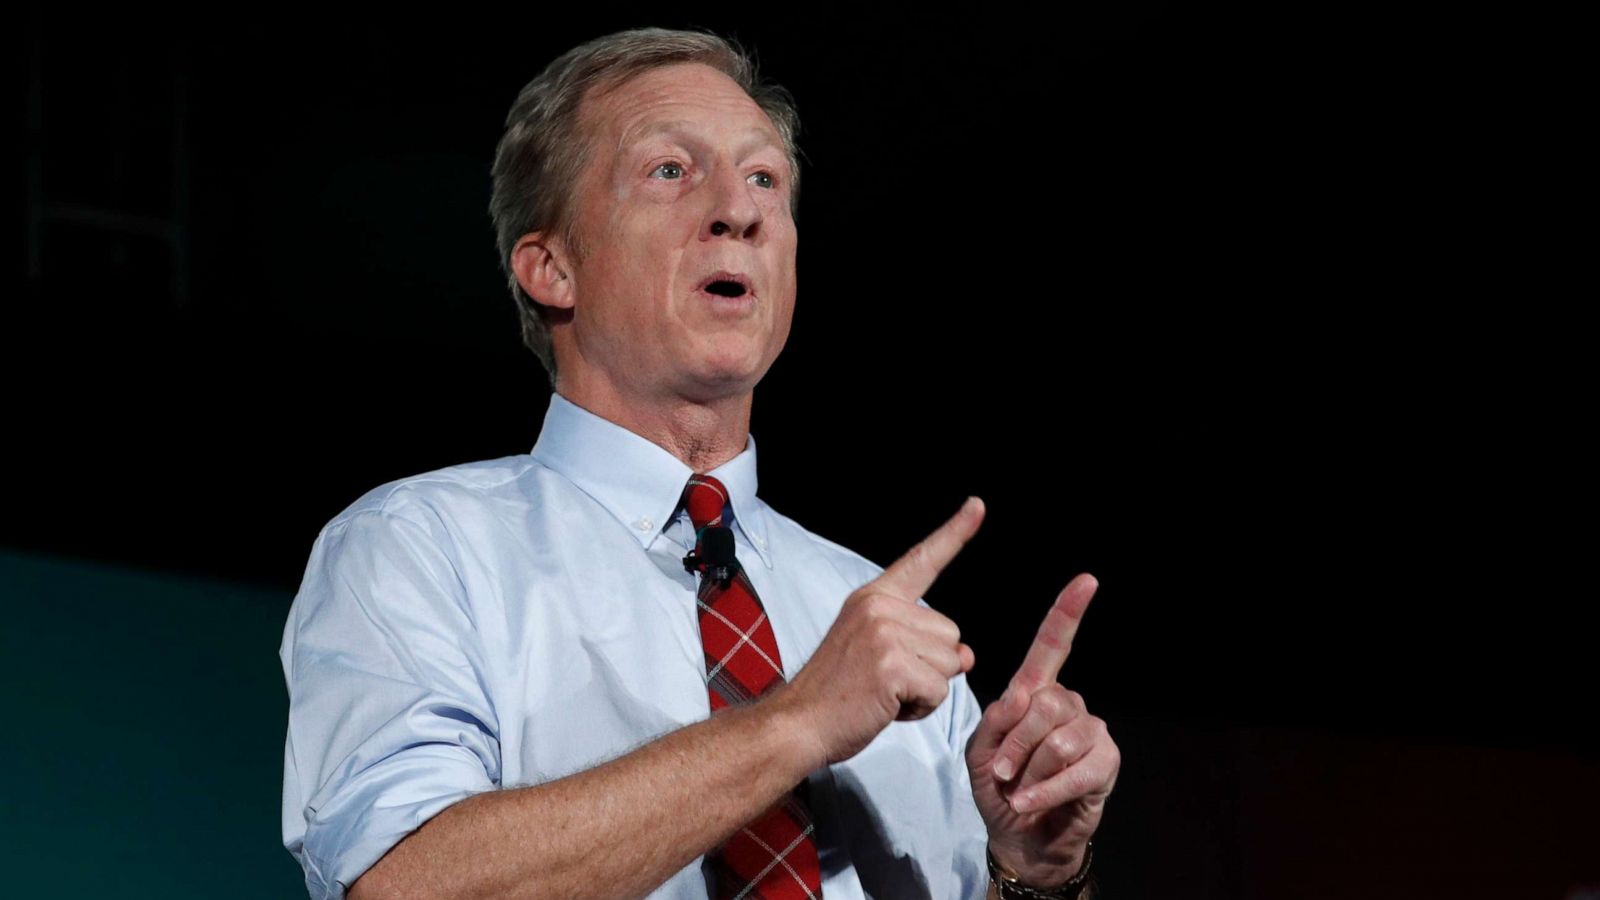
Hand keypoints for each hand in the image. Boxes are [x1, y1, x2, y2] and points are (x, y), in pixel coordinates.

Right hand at [775, 497, 984, 766]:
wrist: (798, 723)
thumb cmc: (837, 694)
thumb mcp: (879, 655)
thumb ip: (923, 645)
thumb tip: (968, 655)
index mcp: (873, 597)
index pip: (922, 560)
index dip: (955, 533)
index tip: (978, 505)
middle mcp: (880, 606)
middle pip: (952, 634)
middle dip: (931, 666)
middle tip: (885, 680)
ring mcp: (885, 633)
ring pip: (951, 664)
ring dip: (926, 689)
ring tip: (883, 693)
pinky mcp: (892, 664)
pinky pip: (939, 690)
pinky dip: (921, 708)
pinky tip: (886, 706)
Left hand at [965, 573, 1118, 886]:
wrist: (1019, 835)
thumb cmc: (999, 787)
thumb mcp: (979, 752)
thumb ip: (993, 722)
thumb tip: (1021, 698)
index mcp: (1035, 691)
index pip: (1052, 645)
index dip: (1068, 612)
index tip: (1087, 581)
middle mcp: (1067, 704)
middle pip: (1045, 703)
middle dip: (1015, 742)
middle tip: (1001, 770)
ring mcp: (1090, 731)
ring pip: (1058, 738)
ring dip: (1029, 770)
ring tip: (1018, 787)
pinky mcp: (1105, 762)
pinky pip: (1076, 769)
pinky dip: (1045, 790)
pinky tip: (1030, 801)